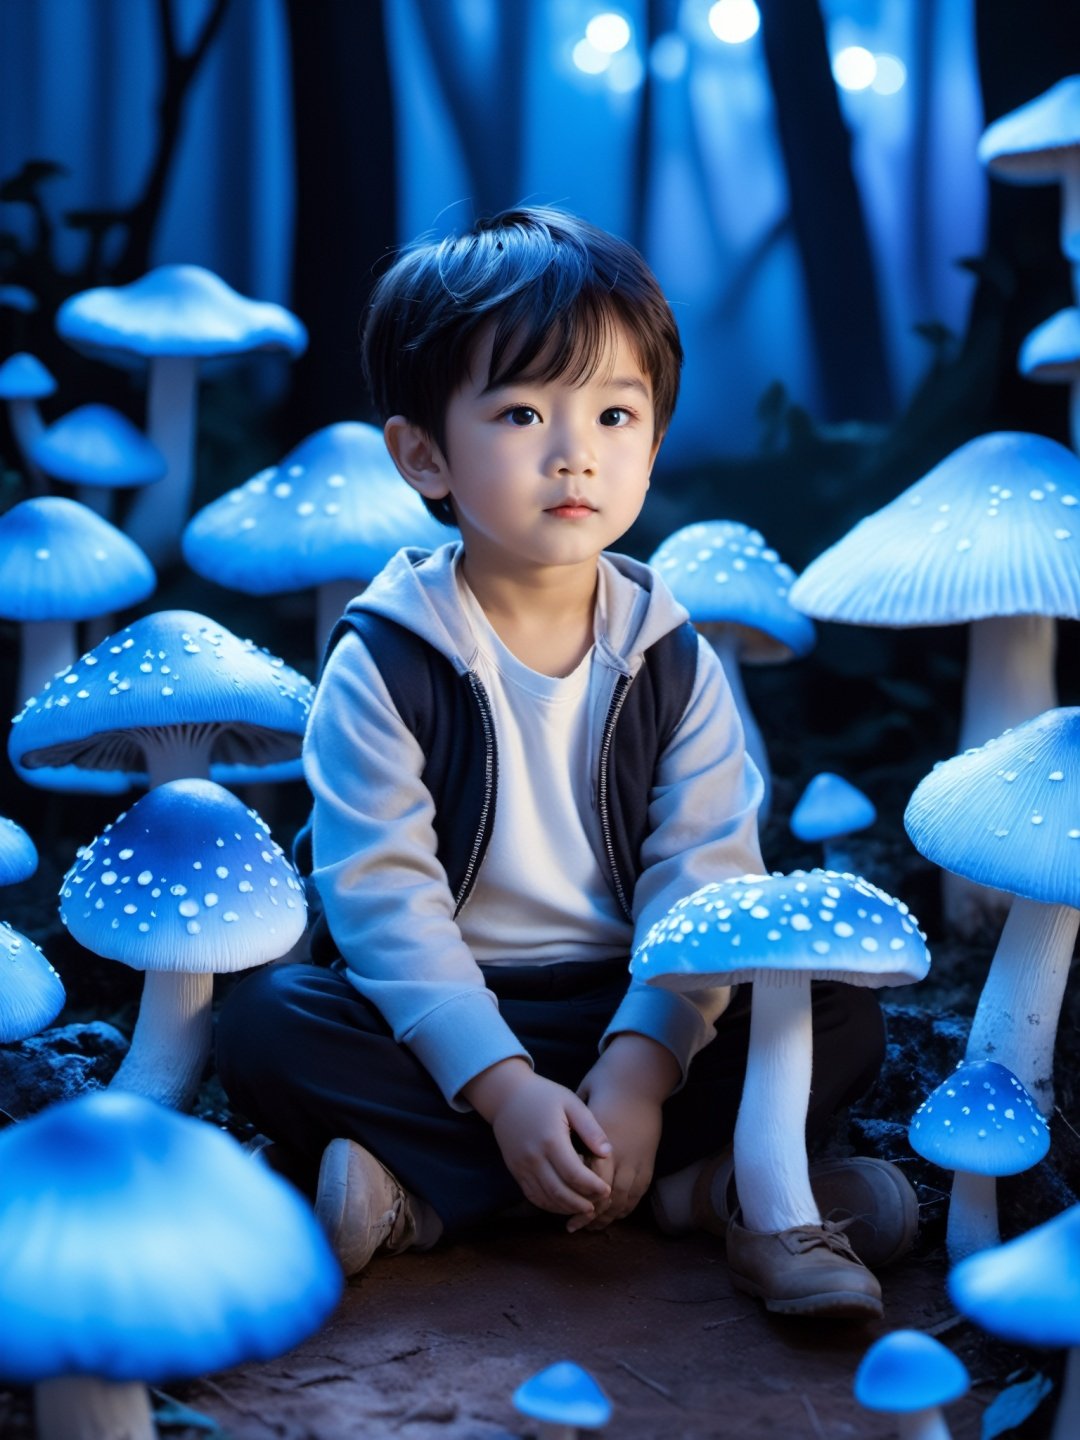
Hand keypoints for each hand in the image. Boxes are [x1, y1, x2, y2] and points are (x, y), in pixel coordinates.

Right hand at [463, 1059, 611, 1217]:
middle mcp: (534, 1157)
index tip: (608, 1191)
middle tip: (599, 1205)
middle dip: (581, 1204)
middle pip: (559, 1192)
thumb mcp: (570, 1103)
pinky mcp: (515, 1170)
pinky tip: (563, 1204)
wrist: (506, 1095)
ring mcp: (522, 1166)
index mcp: (551, 1139)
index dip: (593, 1187)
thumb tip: (608, 1154)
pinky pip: (532, 1195)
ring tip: (585, 1208)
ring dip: (566, 1208)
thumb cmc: (543, 1096)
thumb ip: (590, 1128)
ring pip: (545, 1198)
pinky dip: (549, 1204)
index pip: (574, 1174)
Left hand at [571, 1035, 678, 1231]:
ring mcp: (638, 1158)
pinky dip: (626, 1206)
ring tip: (591, 1225)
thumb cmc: (605, 1085)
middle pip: (608, 1196)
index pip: (591, 1181)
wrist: (639, 1078)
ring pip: (625, 1199)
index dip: (579, 1200)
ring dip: (608, 1215)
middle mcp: (622, 1153)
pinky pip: (639, 1191)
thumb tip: (556, 1148)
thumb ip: (571, 1130)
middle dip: (591, 1215)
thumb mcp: (581, 1102)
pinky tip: (614, 1213)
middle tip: (574, 1226)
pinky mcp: (649, 1160)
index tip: (565, 1212)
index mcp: (602, 1140)